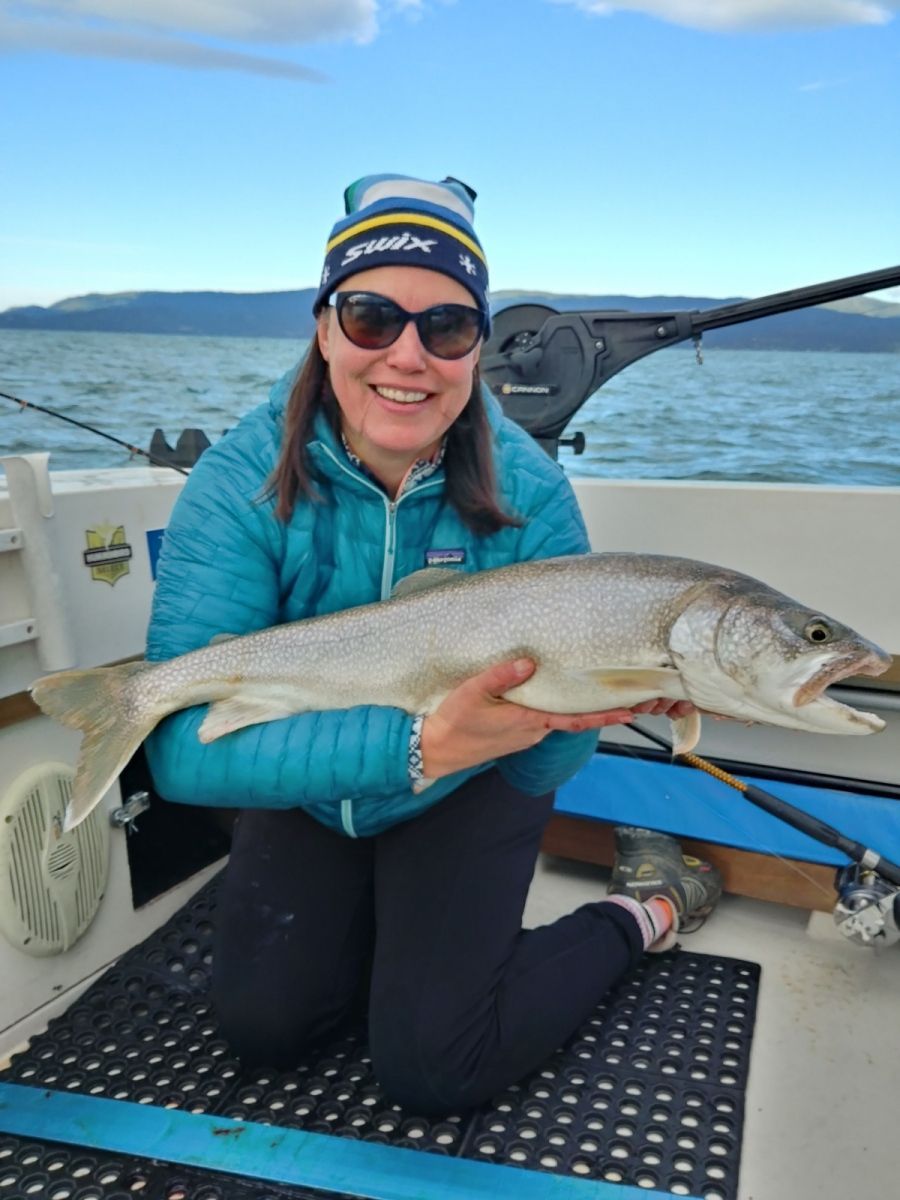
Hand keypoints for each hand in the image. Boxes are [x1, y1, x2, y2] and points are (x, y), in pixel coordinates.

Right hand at [420, 659, 694, 779]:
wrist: (432, 752)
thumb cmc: (451, 724)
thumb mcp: (471, 694)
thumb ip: (500, 677)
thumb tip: (529, 661)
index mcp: (528, 723)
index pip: (575, 719)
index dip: (604, 715)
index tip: (630, 711)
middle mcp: (531, 733)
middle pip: (571, 717)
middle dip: (596, 708)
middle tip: (624, 694)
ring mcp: (523, 737)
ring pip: (555, 719)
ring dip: (574, 707)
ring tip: (593, 688)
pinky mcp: (512, 736)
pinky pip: (540, 721)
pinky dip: (553, 709)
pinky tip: (552, 694)